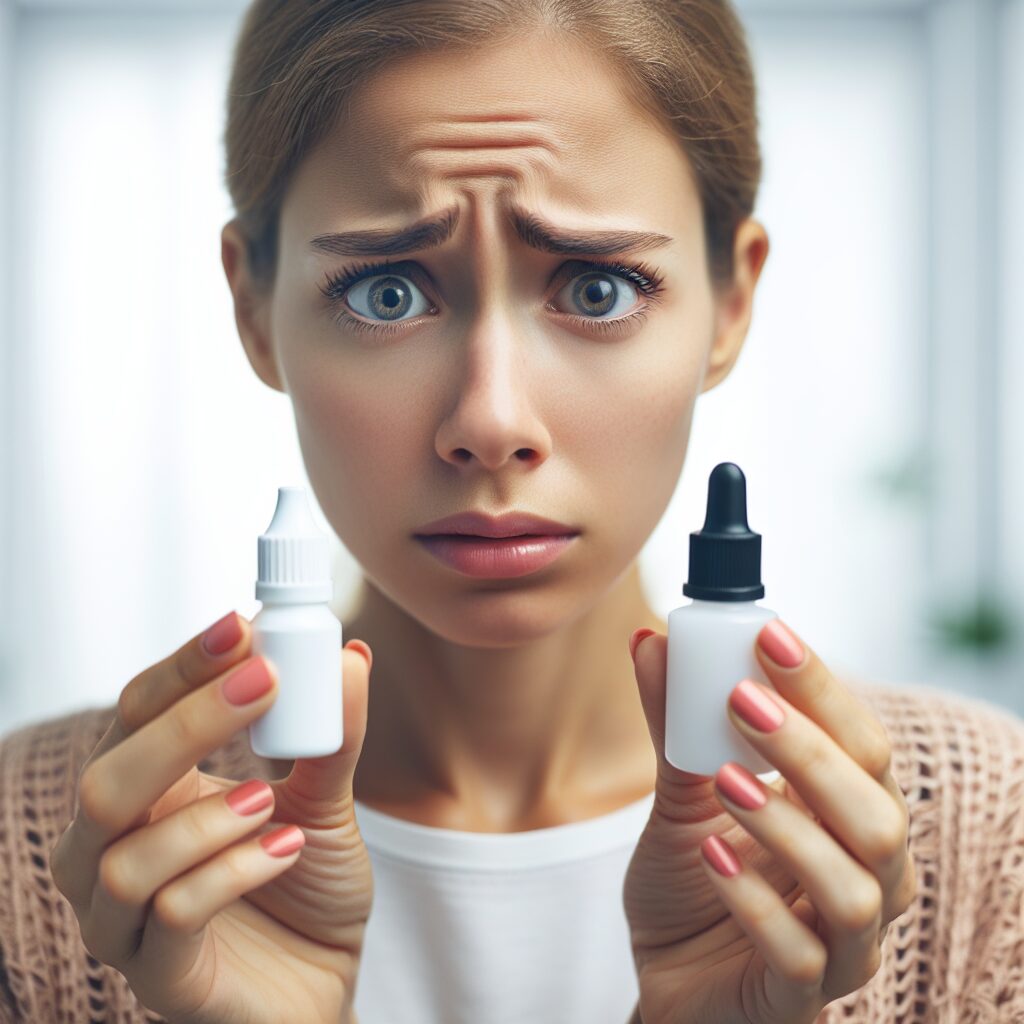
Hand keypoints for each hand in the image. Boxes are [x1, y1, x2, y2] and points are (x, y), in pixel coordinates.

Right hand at [49, 611, 374, 1023]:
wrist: (326, 979)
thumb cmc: (307, 885)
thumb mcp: (326, 802)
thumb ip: (333, 737)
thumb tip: (351, 657)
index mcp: (148, 794)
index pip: (134, 716)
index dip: (178, 668)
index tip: (238, 626)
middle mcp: (114, 853)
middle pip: (105, 780)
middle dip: (186, 725)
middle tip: (262, 683)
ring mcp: (127, 922)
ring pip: (119, 859)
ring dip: (204, 818)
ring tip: (271, 801)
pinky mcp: (160, 978)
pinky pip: (168, 918)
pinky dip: (229, 874)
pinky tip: (284, 850)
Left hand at [623, 620, 915, 1023]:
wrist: (666, 974)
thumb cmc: (693, 879)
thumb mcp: (681, 796)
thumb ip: (675, 726)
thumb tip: (649, 640)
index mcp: (845, 816)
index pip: (862, 745)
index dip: (824, 690)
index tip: (769, 636)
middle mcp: (862, 877)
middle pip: (878, 812)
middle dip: (811, 750)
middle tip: (742, 700)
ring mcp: (840, 947)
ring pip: (855, 888)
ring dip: (788, 825)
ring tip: (723, 780)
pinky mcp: (798, 1001)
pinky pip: (801, 958)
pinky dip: (755, 902)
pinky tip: (709, 856)